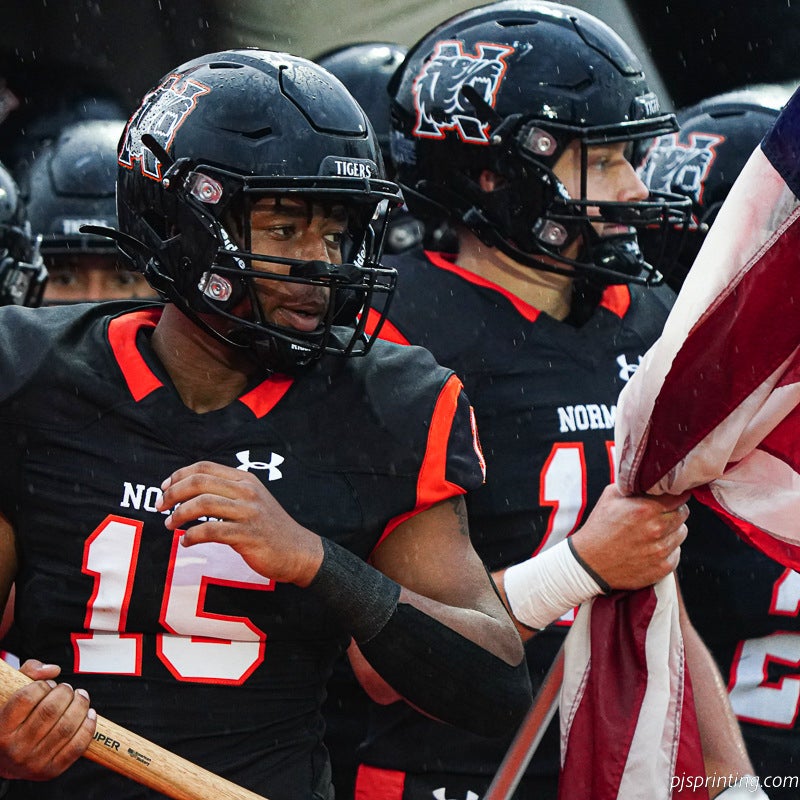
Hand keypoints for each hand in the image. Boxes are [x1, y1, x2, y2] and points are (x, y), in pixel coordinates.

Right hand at [0, 660, 95, 779]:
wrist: (5, 761)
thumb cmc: (12, 722)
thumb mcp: (12, 694)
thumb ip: (29, 673)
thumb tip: (53, 670)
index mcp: (1, 729)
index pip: (26, 698)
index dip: (43, 685)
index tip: (49, 684)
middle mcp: (15, 748)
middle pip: (51, 710)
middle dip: (66, 692)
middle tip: (68, 689)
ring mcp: (33, 762)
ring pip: (67, 726)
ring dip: (81, 705)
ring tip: (80, 697)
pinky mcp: (51, 771)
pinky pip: (77, 746)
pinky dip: (89, 726)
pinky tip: (90, 713)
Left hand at [157, 461, 323, 585]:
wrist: (297, 550)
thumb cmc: (269, 527)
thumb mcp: (252, 500)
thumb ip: (227, 492)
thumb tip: (189, 491)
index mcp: (245, 479)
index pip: (204, 467)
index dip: (179, 475)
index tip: (163, 488)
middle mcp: (246, 491)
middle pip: (200, 482)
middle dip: (173, 493)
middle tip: (160, 507)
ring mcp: (248, 512)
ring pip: (203, 504)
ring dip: (179, 514)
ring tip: (170, 525)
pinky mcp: (247, 535)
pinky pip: (211, 531)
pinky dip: (192, 536)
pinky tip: (186, 542)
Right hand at [570, 484, 689, 590]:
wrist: (589, 563)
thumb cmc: (599, 528)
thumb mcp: (609, 497)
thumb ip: (634, 485)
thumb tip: (651, 479)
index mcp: (645, 509)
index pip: (679, 496)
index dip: (674, 494)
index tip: (668, 496)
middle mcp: (656, 530)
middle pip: (683, 514)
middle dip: (673, 511)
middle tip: (657, 514)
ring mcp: (661, 551)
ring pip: (681, 533)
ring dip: (671, 530)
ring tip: (651, 532)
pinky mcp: (662, 568)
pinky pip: (676, 553)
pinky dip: (667, 549)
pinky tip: (650, 547)